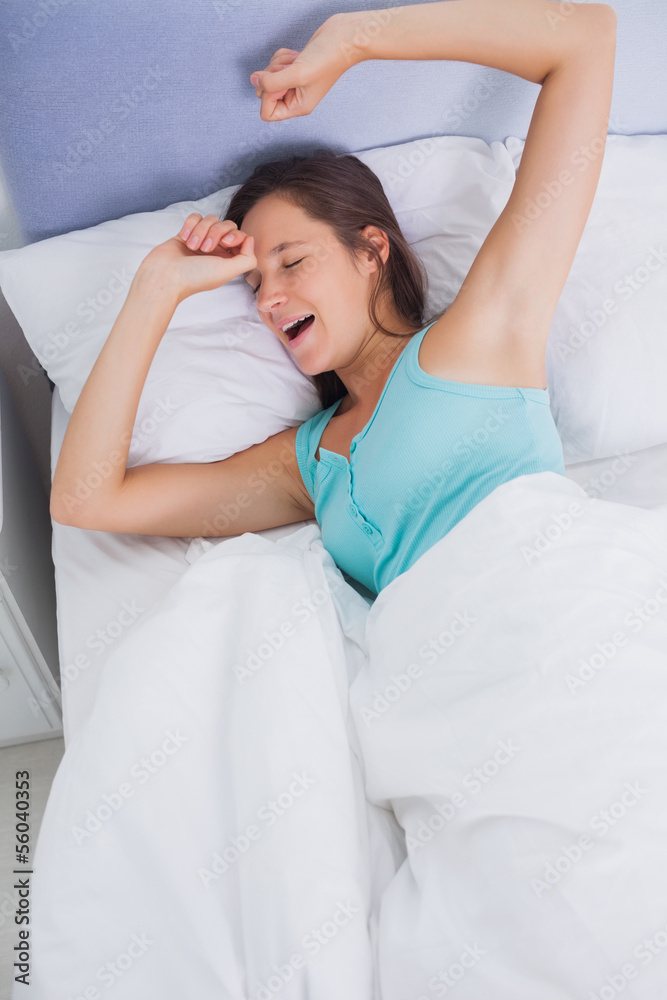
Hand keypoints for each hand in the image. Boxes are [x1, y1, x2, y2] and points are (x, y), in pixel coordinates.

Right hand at [138, 215, 255, 301]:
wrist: (164, 277)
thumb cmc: (195, 277)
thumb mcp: (228, 271)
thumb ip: (247, 258)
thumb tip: (250, 239)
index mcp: (228, 261)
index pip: (242, 238)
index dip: (236, 235)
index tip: (226, 243)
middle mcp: (217, 251)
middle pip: (227, 225)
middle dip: (217, 232)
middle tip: (205, 248)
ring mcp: (201, 241)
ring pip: (210, 219)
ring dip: (201, 230)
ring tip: (192, 246)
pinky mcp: (186, 234)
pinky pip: (195, 217)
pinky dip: (190, 225)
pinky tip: (184, 238)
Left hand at [249, 13, 362, 121]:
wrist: (344, 38)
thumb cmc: (327, 59)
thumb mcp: (297, 74)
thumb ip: (271, 82)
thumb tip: (254, 81)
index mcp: (298, 107)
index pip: (267, 113)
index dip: (267, 95)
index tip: (279, 82)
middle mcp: (295, 97)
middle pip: (265, 93)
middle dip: (271, 76)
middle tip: (287, 68)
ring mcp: (294, 81)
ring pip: (269, 75)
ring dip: (278, 63)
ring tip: (296, 60)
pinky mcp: (294, 66)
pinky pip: (276, 63)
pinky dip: (283, 56)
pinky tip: (297, 55)